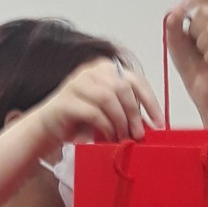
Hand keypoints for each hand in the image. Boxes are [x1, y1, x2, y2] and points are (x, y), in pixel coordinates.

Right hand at [22, 59, 162, 150]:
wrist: (48, 127)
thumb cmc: (82, 120)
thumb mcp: (110, 111)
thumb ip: (127, 110)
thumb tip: (152, 124)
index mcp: (105, 69)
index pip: (135, 80)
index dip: (150, 102)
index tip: (159, 122)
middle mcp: (91, 71)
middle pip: (122, 87)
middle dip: (134, 114)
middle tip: (138, 134)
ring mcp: (77, 83)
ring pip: (108, 98)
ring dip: (120, 121)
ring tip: (122, 136)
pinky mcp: (66, 100)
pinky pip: (93, 112)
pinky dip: (105, 126)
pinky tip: (108, 136)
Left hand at [165, 0, 207, 127]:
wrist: (200, 88)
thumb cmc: (190, 64)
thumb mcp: (174, 40)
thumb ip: (173, 23)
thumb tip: (176, 10)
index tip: (183, 9)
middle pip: (206, 11)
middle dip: (194, 31)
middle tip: (196, 45)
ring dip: (201, 46)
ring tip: (204, 55)